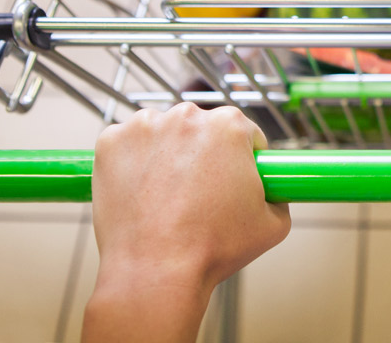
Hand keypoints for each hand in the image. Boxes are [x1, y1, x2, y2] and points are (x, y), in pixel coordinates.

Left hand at [83, 103, 289, 342]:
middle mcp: (187, 115)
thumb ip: (280, 195)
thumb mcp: (274, 224)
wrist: (155, 273)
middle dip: (204, 155)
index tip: (233, 178)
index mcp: (230, 125)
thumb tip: (275, 190)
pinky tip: (142, 192)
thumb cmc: (212, 250)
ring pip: (164, 133)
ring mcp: (144, 126)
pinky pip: (128, 144)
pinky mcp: (111, 142)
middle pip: (202, 129)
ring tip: (167, 197)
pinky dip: (133, 162)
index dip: (243, 158)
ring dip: (167, 154)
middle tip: (200, 195)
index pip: (244, 132)